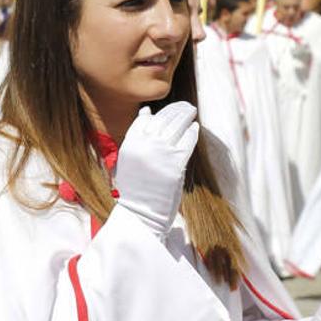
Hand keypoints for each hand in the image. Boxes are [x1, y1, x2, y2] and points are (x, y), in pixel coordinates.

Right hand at [114, 102, 198, 238]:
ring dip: (185, 115)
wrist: (141, 213)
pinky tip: (194, 128)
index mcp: (130, 145)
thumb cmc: (135, 190)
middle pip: (163, 119)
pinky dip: (192, 132)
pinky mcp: (177, 163)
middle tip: (184, 107)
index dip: (156, 113)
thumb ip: (135, 138)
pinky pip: (188, 140)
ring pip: (177, 125)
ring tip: (190, 111)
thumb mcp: (127, 161)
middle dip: (175, 110)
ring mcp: (162, 153)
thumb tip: (146, 113)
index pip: (145, 120)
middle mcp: (145, 145)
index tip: (164, 111)